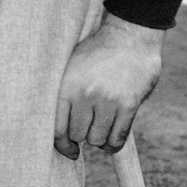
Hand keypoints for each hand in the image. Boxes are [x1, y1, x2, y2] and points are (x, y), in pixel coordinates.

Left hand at [53, 13, 163, 159]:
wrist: (130, 36)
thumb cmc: (97, 54)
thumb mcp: (71, 68)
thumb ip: (63, 95)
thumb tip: (56, 131)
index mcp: (67, 85)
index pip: (58, 129)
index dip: (63, 146)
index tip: (70, 151)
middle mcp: (85, 94)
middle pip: (78, 135)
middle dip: (83, 134)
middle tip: (89, 125)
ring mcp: (107, 100)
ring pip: (97, 139)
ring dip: (99, 138)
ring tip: (102, 125)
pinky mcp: (128, 105)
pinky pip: (117, 138)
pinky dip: (113, 144)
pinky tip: (112, 138)